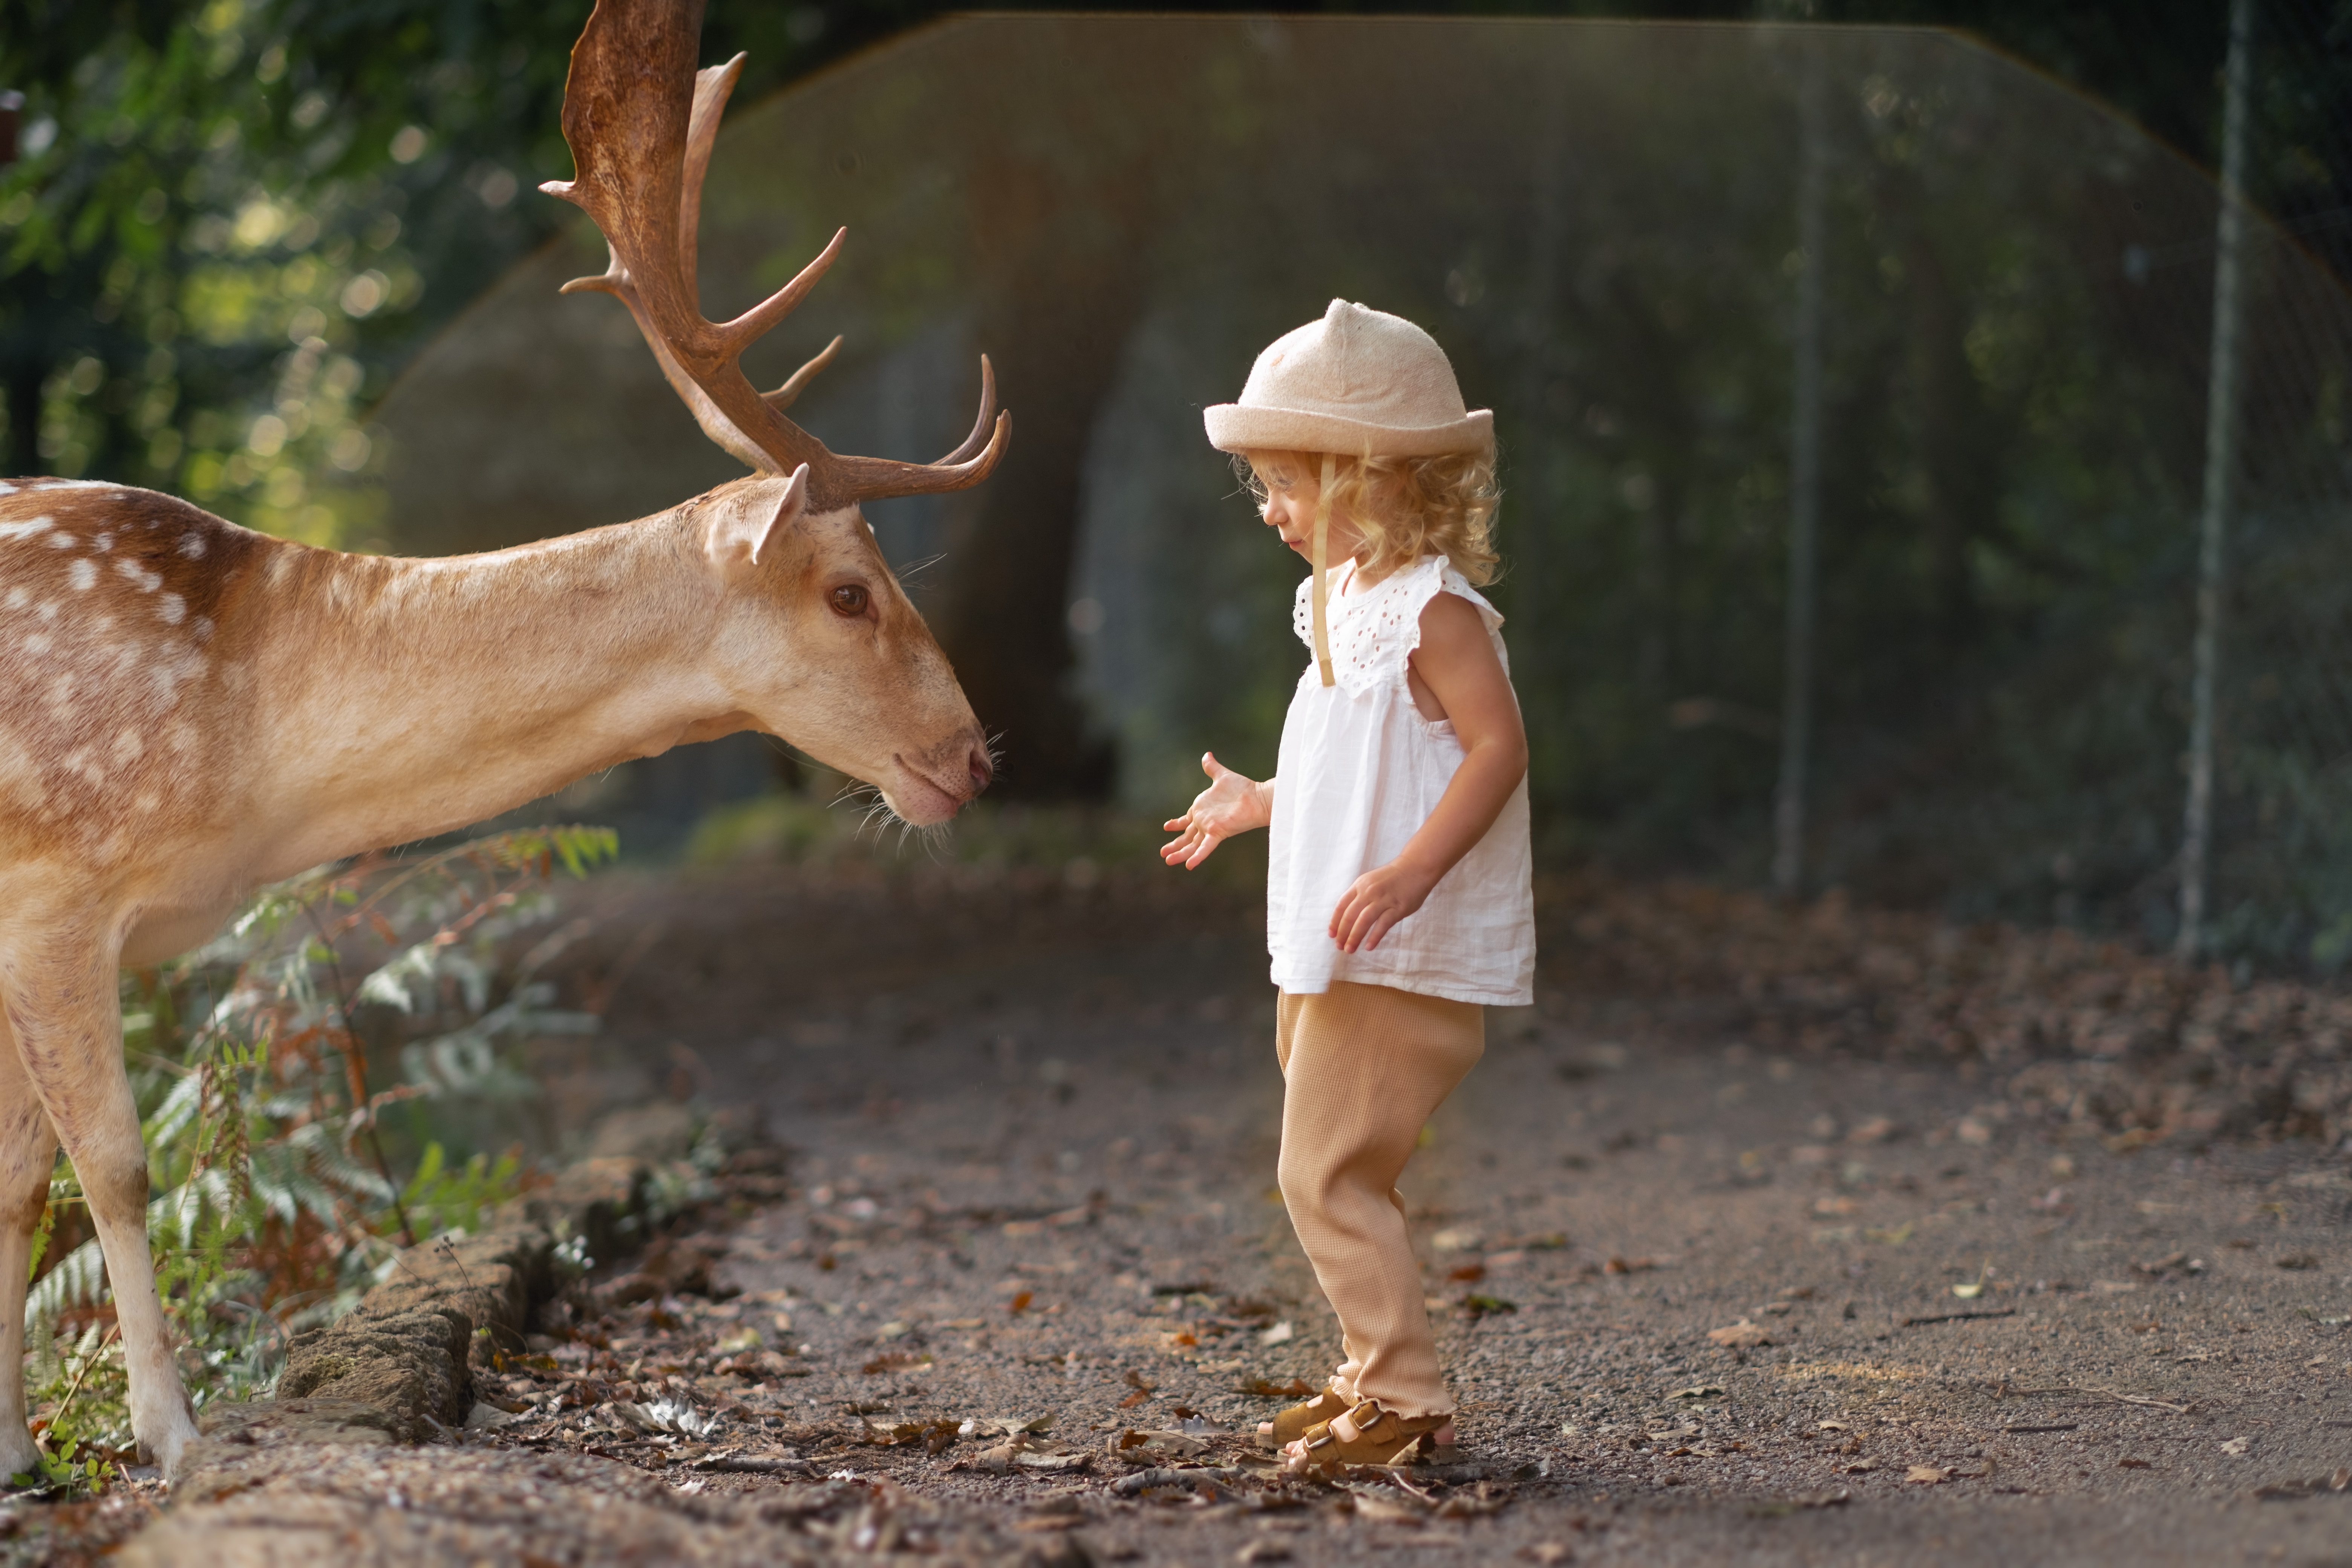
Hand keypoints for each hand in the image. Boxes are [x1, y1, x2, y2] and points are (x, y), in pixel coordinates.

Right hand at [1161, 752, 1267, 868]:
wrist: (1258, 797)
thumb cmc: (1243, 787)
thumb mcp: (1221, 776)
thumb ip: (1212, 768)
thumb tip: (1206, 755)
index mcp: (1203, 809)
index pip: (1186, 819)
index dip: (1177, 823)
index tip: (1166, 826)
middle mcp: (1205, 821)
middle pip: (1186, 835)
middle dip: (1174, 844)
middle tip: (1162, 852)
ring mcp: (1210, 828)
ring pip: (1192, 844)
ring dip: (1180, 853)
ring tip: (1168, 860)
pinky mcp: (1217, 832)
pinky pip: (1205, 847)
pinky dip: (1197, 856)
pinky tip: (1189, 865)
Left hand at [1328, 858, 1440, 952]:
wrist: (1415, 867)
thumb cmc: (1392, 878)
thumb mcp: (1370, 881)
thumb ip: (1359, 896)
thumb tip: (1347, 917)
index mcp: (1360, 885)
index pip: (1341, 906)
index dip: (1335, 922)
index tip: (1332, 935)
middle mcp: (1369, 891)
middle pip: (1350, 915)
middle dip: (1343, 933)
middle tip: (1340, 946)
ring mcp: (1383, 899)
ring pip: (1363, 921)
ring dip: (1354, 937)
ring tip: (1350, 949)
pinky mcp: (1398, 908)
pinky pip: (1383, 924)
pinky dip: (1374, 937)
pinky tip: (1368, 946)